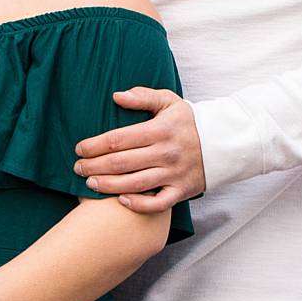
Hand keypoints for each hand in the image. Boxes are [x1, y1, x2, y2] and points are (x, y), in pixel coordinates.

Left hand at [73, 88, 205, 212]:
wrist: (223, 143)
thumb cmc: (189, 122)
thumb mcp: (169, 101)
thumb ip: (143, 97)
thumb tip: (116, 96)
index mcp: (159, 130)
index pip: (118, 139)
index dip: (94, 145)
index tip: (79, 149)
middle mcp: (165, 153)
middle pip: (120, 163)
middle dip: (94, 166)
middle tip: (77, 168)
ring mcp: (173, 174)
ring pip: (134, 184)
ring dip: (107, 185)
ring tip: (90, 184)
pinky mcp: (181, 191)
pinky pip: (157, 203)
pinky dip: (138, 204)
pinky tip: (121, 200)